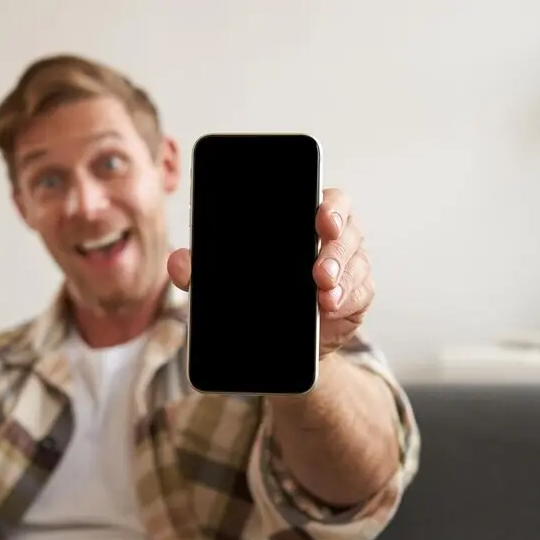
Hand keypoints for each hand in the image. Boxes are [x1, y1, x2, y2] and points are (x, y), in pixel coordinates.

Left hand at [167, 187, 373, 357]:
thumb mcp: (223, 283)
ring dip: (341, 277)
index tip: (321, 219)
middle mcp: (332, 237)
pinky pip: (362, 290)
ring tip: (323, 296)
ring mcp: (348, 265)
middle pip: (347, 229)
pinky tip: (331, 308)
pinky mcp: (357, 294)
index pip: (325, 200)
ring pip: (356, 260)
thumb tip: (177, 262)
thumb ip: (201, 271)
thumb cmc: (253, 296)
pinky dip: (348, 299)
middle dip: (335, 249)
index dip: (329, 206)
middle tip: (319, 272)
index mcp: (303, 221)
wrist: (274, 340)